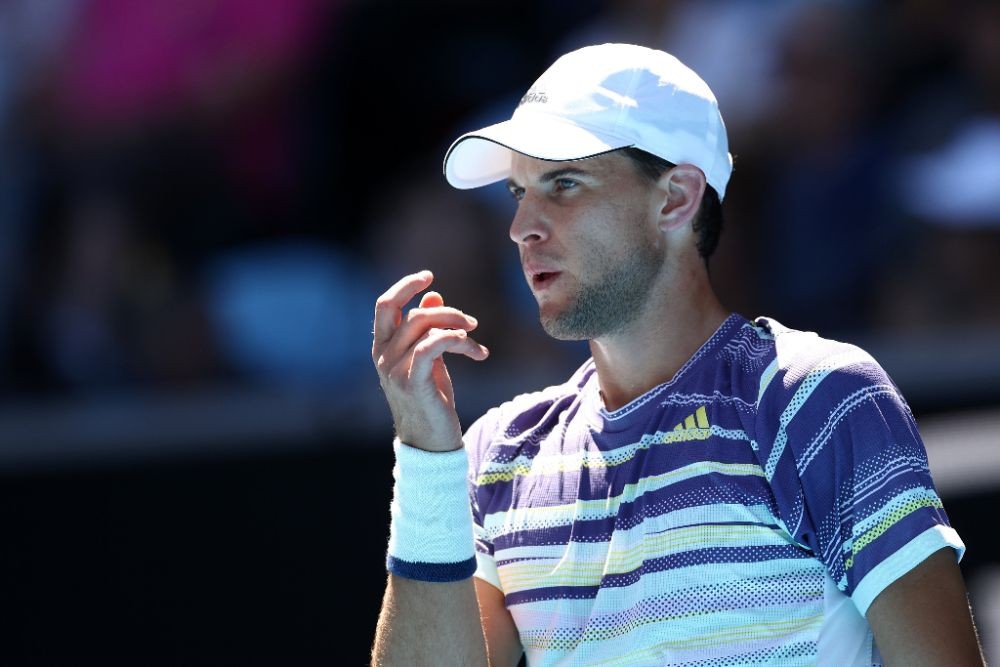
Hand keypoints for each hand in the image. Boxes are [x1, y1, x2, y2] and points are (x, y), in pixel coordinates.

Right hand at [372, 270, 488, 451]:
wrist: (431, 443)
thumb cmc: (430, 399)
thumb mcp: (429, 360)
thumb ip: (427, 330)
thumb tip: (433, 297)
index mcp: (382, 347)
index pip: (385, 305)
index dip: (405, 286)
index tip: (429, 276)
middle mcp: (383, 356)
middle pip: (409, 313)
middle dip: (444, 311)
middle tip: (471, 322)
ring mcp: (394, 370)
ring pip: (425, 328)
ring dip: (458, 328)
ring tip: (476, 342)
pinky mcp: (412, 383)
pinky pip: (432, 347)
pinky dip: (456, 341)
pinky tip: (476, 351)